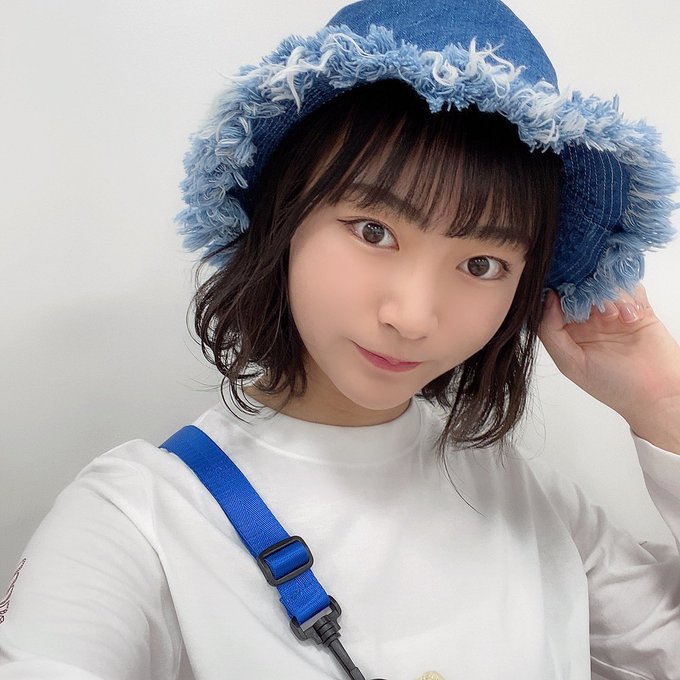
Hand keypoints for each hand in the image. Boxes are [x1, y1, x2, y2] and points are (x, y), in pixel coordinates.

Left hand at [538, 285, 679, 453]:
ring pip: (605, 284)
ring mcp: (614, 312)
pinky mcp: (638, 308)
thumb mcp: (570, 362)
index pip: (555, 302)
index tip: (561, 289)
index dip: (557, 292)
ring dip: (609, 296)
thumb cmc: (612, 384)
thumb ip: (551, 331)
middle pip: (580, 287)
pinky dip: (630, 296)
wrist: (656, 394)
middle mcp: (589, 319)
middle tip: (592, 304)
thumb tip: (548, 299)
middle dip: (584, 290)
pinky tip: (631, 317)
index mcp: (568, 331)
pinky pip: (631, 287)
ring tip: (615, 318)